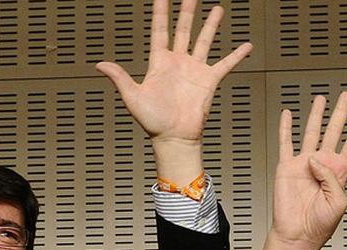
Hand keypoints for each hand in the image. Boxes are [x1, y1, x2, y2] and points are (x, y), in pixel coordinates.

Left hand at [96, 0, 251, 182]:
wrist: (174, 139)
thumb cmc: (153, 122)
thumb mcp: (132, 97)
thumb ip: (120, 78)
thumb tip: (100, 65)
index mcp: (159, 63)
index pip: (160, 31)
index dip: (160, 13)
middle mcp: (178, 63)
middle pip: (183, 30)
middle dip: (187, 11)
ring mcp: (195, 70)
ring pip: (204, 41)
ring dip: (211, 25)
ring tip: (217, 9)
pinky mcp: (209, 81)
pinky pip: (225, 65)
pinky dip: (236, 56)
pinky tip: (246, 46)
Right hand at [262, 92, 346, 249]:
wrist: (297, 236)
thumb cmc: (319, 226)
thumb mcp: (338, 202)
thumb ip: (332, 178)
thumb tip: (316, 160)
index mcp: (339, 173)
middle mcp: (323, 165)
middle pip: (334, 131)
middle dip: (341, 113)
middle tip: (346, 97)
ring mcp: (304, 164)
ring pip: (312, 132)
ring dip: (317, 115)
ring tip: (321, 100)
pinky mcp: (287, 167)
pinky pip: (286, 143)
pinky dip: (286, 128)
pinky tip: (288, 116)